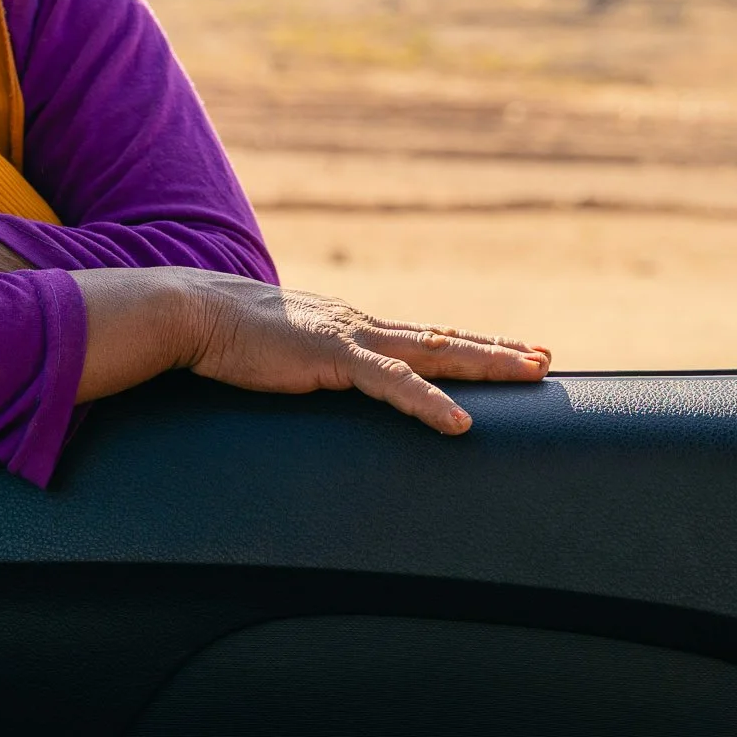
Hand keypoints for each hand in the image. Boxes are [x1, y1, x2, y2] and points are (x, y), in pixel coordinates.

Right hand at [75, 268, 548, 433]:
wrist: (191, 313)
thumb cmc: (223, 337)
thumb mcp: (277, 352)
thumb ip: (302, 364)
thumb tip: (305, 377)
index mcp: (350, 327)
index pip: (422, 338)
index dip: (466, 346)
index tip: (506, 351)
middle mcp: (361, 326)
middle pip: (444, 340)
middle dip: (497, 351)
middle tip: (544, 358)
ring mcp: (352, 338)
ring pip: (436, 352)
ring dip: (487, 364)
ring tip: (531, 372)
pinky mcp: (333, 356)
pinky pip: (394, 384)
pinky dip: (430, 403)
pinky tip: (460, 423)